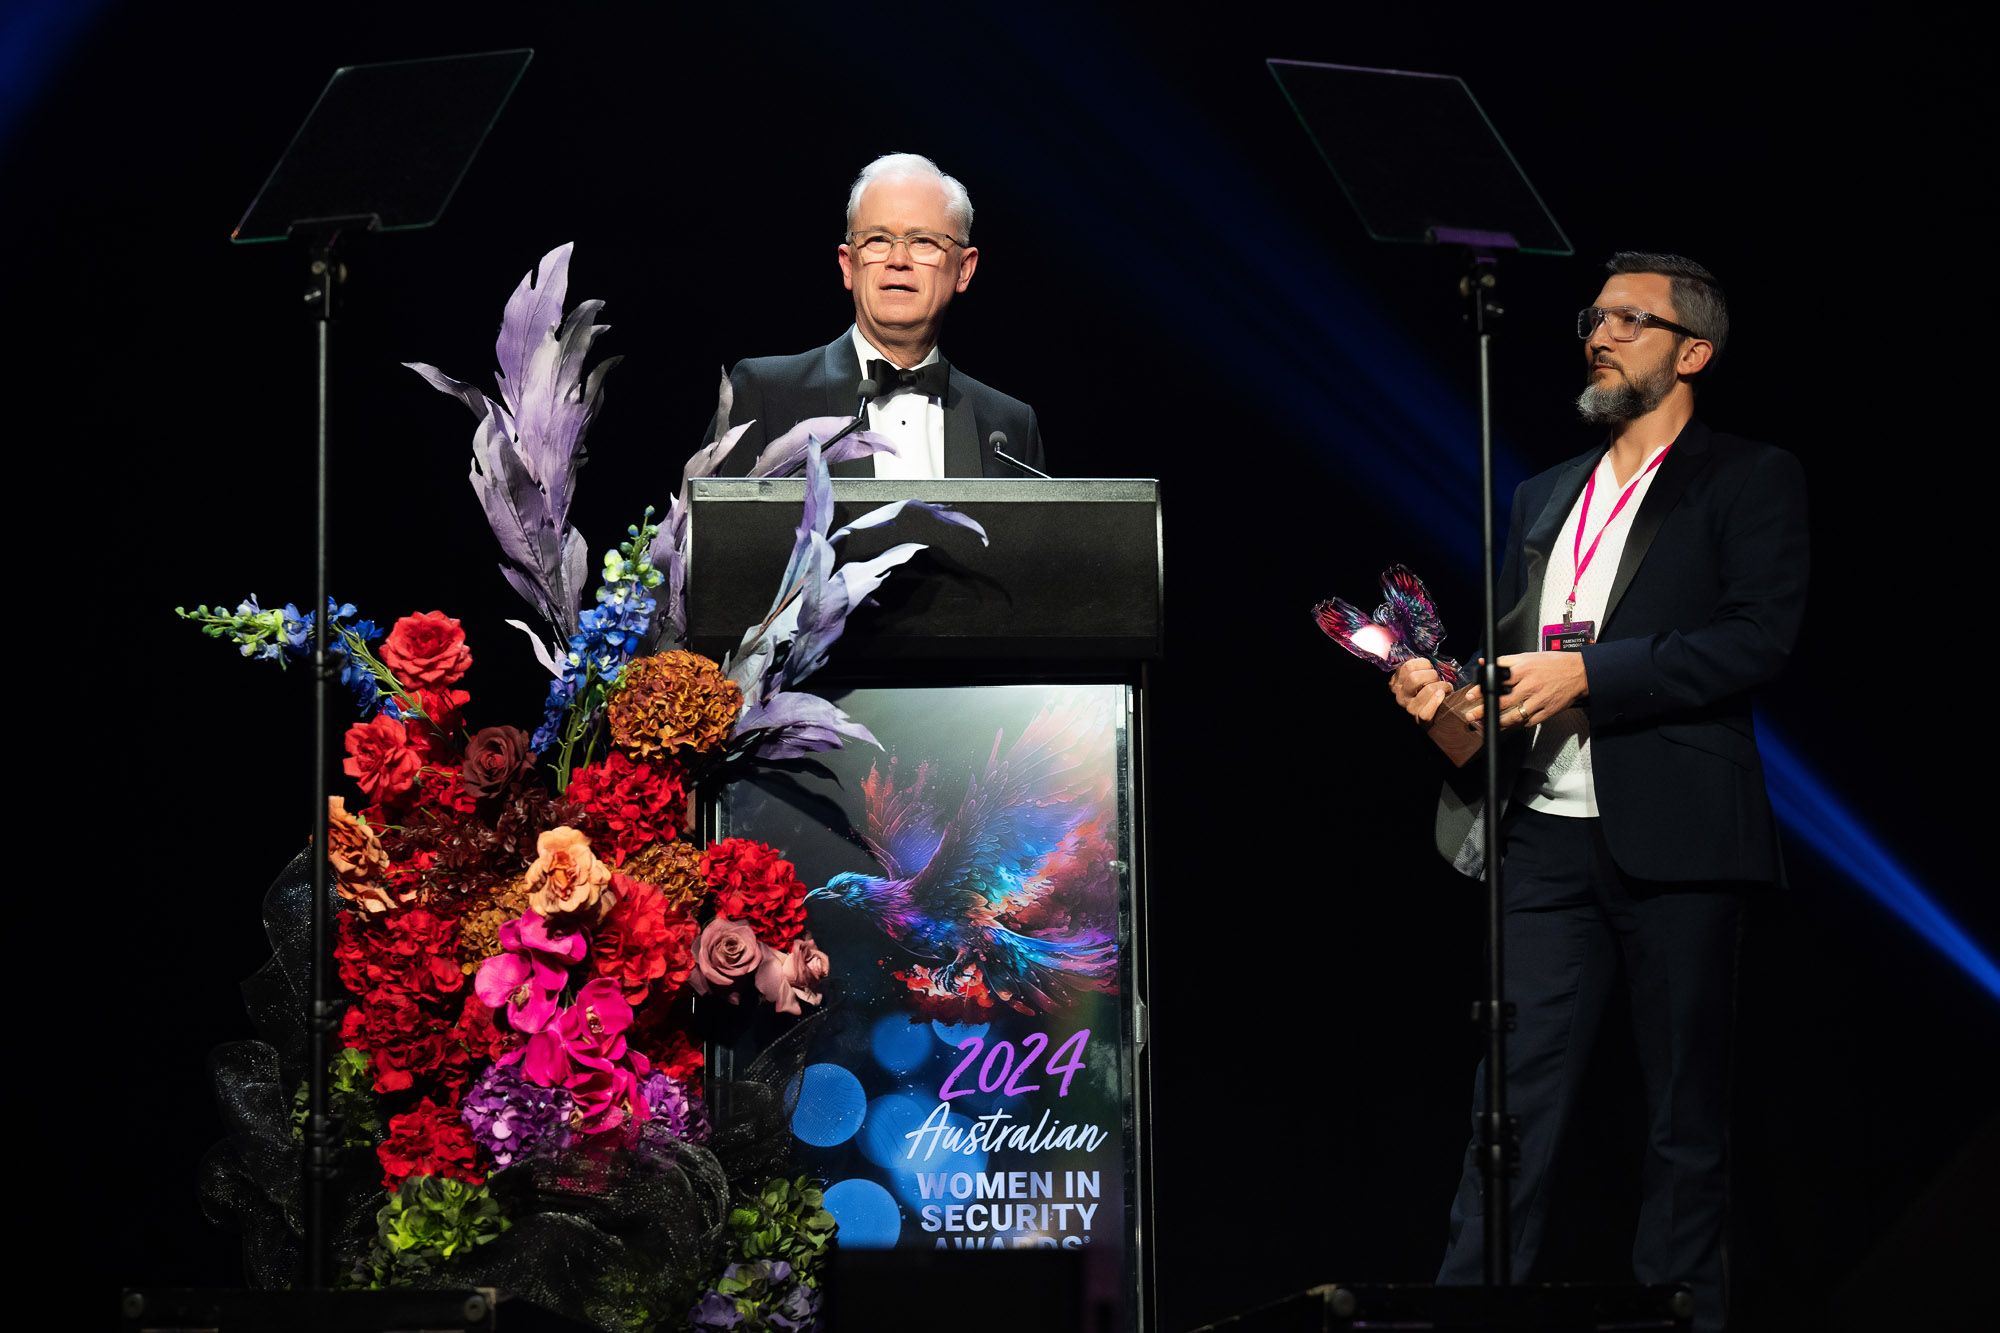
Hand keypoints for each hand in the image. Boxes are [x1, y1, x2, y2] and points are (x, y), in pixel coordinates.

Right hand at [1390, 657, 1451, 724]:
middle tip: (1437, 678)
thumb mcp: (1416, 679)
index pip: (1408, 666)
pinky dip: (1438, 701)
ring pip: (1427, 690)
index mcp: (1397, 682)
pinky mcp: (1419, 719)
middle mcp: (1400, 695)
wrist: (1431, 716)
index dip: (1423, 663)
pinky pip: (1428, 710)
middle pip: (1415, 678)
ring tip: (1445, 688)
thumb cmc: (1425, 692)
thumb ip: (1417, 669)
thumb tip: (1427, 660)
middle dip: (1431, 675)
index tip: (1429, 667)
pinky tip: (1443, 696)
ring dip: (1441, 686)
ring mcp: (1409, 708)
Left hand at [1467, 651, 1588, 728]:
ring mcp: (1539, 699)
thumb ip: (1505, 661)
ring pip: (1514, 715)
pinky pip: (1529, 721)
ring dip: (1499, 722)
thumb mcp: (1527, 656)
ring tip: (1490, 723)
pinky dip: (1519, 723)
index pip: (1496, 680)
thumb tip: (1484, 662)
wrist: (1579, 672)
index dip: (1482, 689)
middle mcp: (1530, 685)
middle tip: (1472, 715)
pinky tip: (1512, 723)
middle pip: (1502, 701)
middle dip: (1484, 710)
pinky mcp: (1548, 711)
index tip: (1472, 695)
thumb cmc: (1553, 663)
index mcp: (1523, 669)